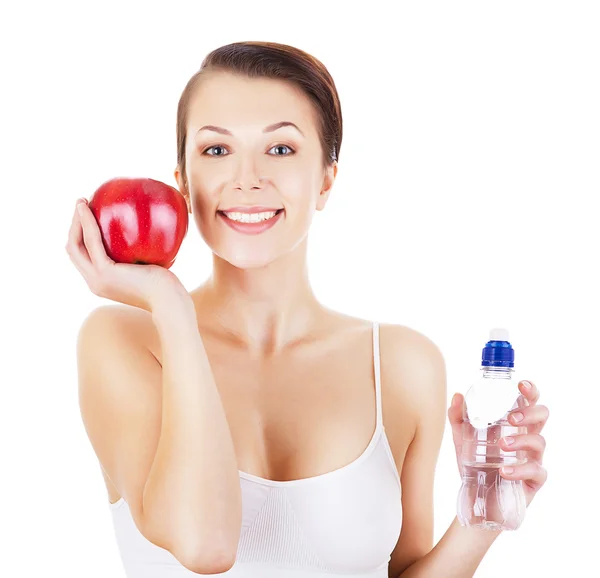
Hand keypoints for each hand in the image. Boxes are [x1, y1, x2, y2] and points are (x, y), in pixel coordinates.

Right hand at [65, 197, 189, 310]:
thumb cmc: (167, 287)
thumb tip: (150, 234)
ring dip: (76, 221)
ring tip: (81, 200)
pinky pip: (92, 241)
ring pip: (76, 244)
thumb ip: (143, 255)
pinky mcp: (105, 272)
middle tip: (81, 204)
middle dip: (73, 226)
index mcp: (102, 282)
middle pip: (74, 250)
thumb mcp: (152, 269)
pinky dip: (87, 222)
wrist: (170, 302)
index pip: (84, 258)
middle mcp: (95, 282)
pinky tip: (88, 207)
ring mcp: (98, 278)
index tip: (87, 217)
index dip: (80, 237)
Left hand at [448, 380, 548, 507]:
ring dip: (521, 440)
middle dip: (530, 412)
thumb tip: (458, 396)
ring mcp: (533, 458)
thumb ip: (459, 417)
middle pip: (542, 416)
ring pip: (540, 441)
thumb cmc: (476, 463)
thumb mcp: (463, 439)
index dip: (530, 390)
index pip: (528, 401)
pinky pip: (535, 471)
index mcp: (514, 424)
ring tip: (502, 445)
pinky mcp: (534, 480)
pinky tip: (504, 470)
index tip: (521, 384)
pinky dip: (519, 469)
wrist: (478, 499)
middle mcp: (527, 437)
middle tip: (512, 418)